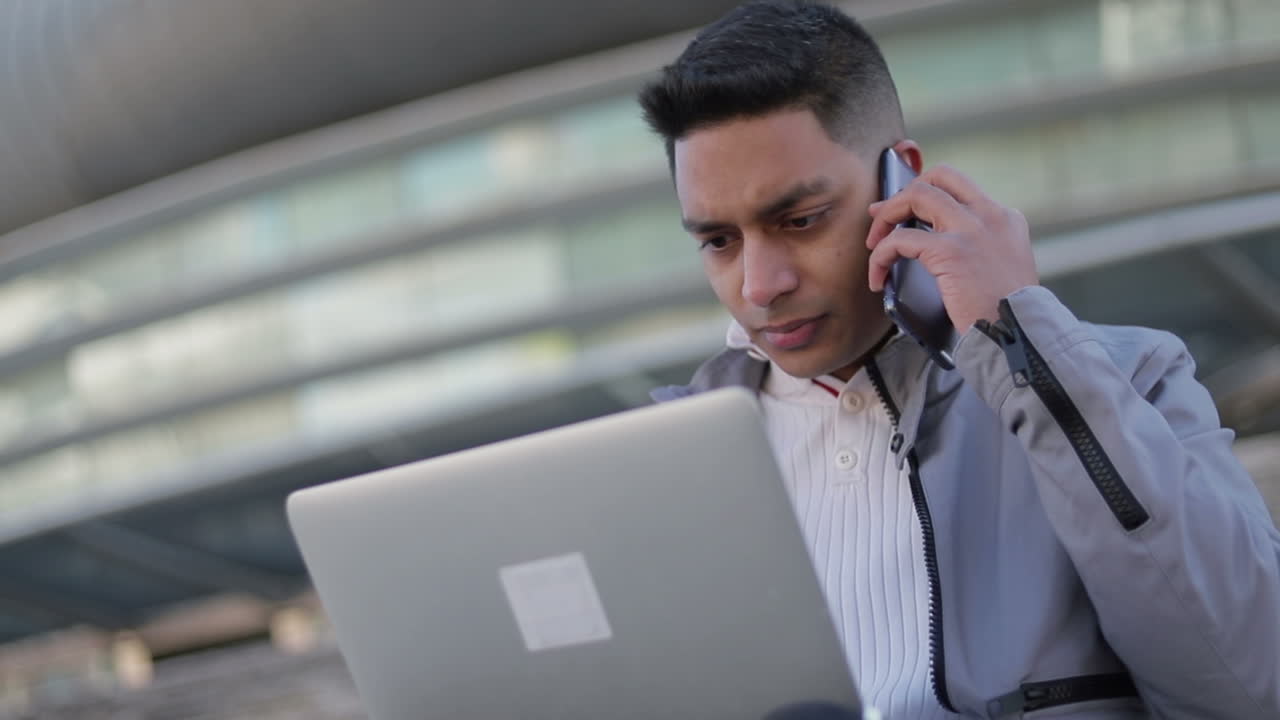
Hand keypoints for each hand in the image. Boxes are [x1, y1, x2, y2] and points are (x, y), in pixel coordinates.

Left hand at [865, 164, 1038, 332]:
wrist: (1019, 333)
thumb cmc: (1007, 312)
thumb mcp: (1003, 267)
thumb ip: (979, 247)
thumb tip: (934, 244)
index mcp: (1004, 218)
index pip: (959, 185)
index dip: (926, 191)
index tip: (904, 208)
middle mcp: (989, 216)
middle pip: (937, 179)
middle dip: (902, 195)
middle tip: (880, 218)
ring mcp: (970, 230)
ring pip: (916, 196)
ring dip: (886, 218)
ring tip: (874, 244)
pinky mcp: (950, 251)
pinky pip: (899, 240)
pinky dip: (880, 256)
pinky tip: (879, 278)